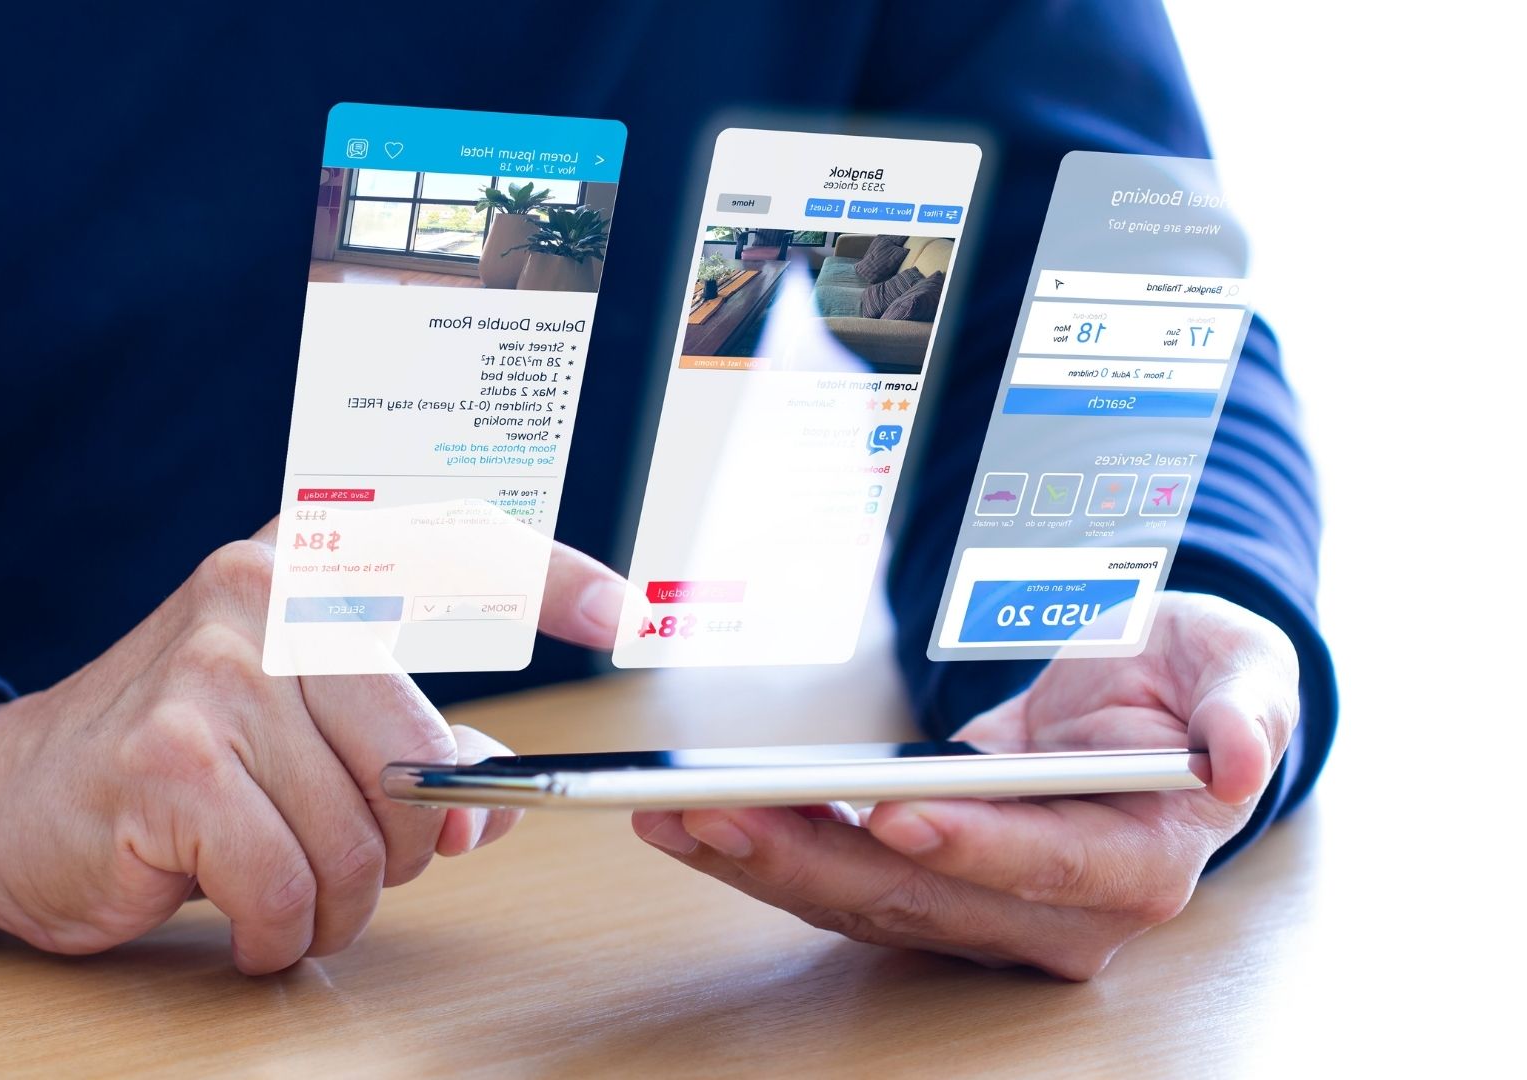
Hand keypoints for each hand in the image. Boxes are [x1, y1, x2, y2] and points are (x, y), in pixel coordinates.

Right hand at [0, 522, 623, 972]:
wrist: (4, 800)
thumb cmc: (172, 762)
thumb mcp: (296, 727)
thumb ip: (400, 746)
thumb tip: (490, 801)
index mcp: (305, 562)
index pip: (450, 544)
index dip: (549, 578)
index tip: (625, 615)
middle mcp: (264, 595)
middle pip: (415, 758)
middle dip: (403, 848)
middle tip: (354, 867)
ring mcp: (213, 672)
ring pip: (362, 837)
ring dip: (337, 903)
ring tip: (285, 890)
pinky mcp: (170, 762)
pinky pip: (289, 886)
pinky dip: (281, 931)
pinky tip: (247, 916)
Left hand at [632, 592, 1298, 979]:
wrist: (1146, 713)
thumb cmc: (1194, 685)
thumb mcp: (1240, 664)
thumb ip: (1247, 705)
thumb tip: (1241, 757)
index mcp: (1145, 862)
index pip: (1055, 867)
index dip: (976, 846)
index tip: (897, 812)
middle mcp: (1064, 914)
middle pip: (926, 901)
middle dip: (812, 861)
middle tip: (714, 812)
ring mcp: (990, 914)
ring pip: (864, 905)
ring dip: (764, 863)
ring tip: (673, 814)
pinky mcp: (933, 896)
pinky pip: (840, 885)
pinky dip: (768, 853)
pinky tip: (699, 818)